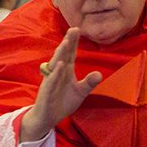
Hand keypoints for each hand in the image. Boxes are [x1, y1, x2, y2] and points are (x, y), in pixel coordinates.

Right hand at [20, 27, 101, 141]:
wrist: (48, 117)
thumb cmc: (63, 102)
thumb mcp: (80, 92)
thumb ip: (89, 83)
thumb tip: (99, 73)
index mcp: (66, 71)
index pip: (70, 54)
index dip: (74, 42)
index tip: (77, 29)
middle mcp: (58, 72)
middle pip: (63, 54)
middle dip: (68, 42)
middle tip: (73, 29)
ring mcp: (51, 80)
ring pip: (56, 64)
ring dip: (61, 53)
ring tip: (67, 42)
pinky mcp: (47, 90)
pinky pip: (51, 79)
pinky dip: (56, 72)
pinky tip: (61, 64)